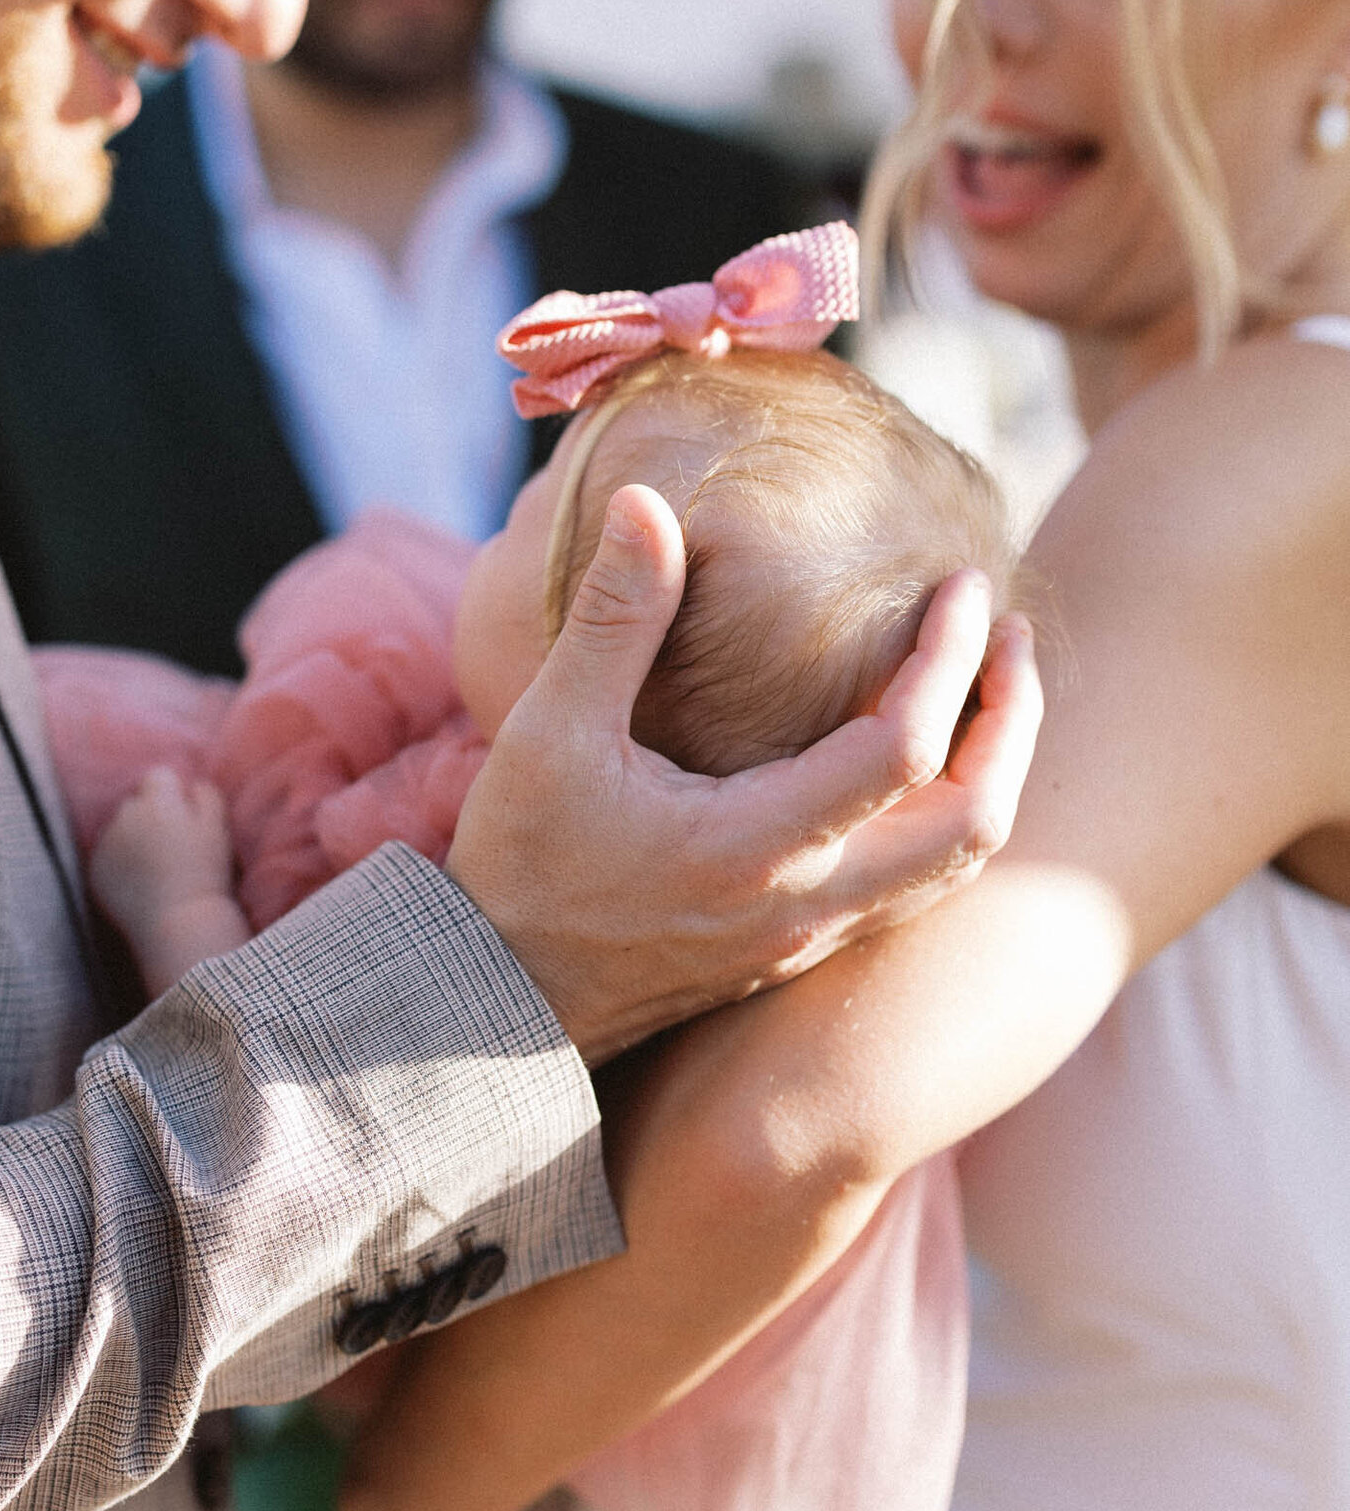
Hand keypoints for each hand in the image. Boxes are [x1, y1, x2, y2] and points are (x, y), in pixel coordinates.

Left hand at [89, 767, 232, 949]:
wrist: (179, 923)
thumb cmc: (205, 874)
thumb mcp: (218, 828)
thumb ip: (206, 795)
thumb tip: (192, 784)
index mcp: (157, 802)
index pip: (158, 777)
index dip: (173, 793)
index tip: (184, 816)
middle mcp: (125, 817)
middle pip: (135, 803)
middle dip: (150, 814)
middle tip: (172, 844)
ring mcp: (106, 844)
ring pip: (119, 829)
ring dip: (132, 838)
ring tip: (156, 867)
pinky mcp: (96, 871)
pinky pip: (107, 856)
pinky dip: (120, 864)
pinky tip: (140, 882)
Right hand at [447, 484, 1041, 1062]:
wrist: (497, 1010)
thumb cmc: (520, 868)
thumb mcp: (550, 734)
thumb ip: (613, 619)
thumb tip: (645, 499)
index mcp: (754, 848)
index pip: (904, 750)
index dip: (951, 658)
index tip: (962, 587)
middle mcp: (804, 905)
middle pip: (972, 825)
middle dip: (1012, 723)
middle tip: (1007, 635)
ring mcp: (810, 937)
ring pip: (955, 866)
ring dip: (992, 773)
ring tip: (989, 688)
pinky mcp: (798, 951)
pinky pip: (915, 886)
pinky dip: (947, 813)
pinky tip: (927, 758)